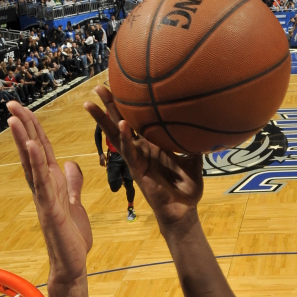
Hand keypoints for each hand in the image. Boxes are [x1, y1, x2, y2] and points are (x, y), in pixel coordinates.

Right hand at [8, 101, 91, 284]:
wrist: (73, 264)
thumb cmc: (72, 236)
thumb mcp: (76, 203)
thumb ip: (72, 184)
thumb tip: (70, 164)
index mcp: (52, 183)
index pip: (42, 150)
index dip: (34, 128)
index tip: (24, 108)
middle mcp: (44, 187)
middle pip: (32, 151)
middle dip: (23, 127)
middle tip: (11, 103)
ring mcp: (44, 198)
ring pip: (32, 165)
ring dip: (23, 141)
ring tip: (14, 119)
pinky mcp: (50, 211)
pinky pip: (43, 184)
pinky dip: (38, 165)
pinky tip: (33, 147)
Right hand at [84, 86, 202, 228]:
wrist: (184, 211)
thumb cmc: (186, 189)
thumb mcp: (194, 161)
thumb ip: (194, 144)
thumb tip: (205, 127)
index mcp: (152, 145)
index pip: (136, 120)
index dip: (128, 106)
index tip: (120, 85)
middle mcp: (142, 150)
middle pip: (120, 123)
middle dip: (109, 106)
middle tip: (97, 87)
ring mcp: (137, 160)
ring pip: (117, 136)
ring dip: (104, 120)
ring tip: (91, 103)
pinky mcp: (138, 171)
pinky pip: (130, 153)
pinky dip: (126, 139)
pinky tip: (122, 125)